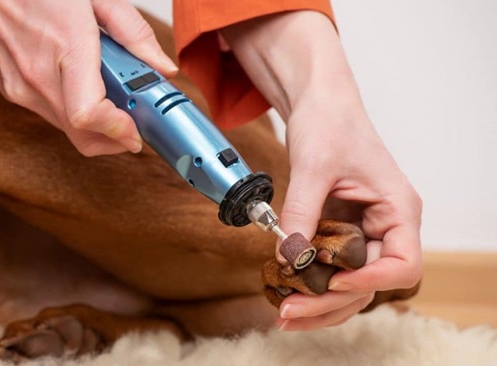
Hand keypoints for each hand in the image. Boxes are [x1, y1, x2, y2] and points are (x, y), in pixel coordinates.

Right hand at [0, 0, 176, 155]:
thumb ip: (133, 33)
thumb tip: (161, 69)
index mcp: (65, 49)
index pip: (89, 115)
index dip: (117, 131)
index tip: (136, 131)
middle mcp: (38, 78)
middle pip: (83, 137)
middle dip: (115, 139)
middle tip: (133, 124)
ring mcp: (22, 90)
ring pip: (69, 131)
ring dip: (96, 125)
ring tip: (108, 95)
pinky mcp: (14, 94)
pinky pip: (53, 116)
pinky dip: (75, 112)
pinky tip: (81, 86)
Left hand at [221, 11, 422, 329]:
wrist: (317, 106)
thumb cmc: (329, 124)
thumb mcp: (314, 167)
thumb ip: (302, 211)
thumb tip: (287, 256)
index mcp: (397, 209)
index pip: (403, 264)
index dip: (371, 281)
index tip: (332, 280)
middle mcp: (385, 227)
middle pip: (370, 284)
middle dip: (330, 302)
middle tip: (288, 312)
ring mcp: (361, 234)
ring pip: (349, 284)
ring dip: (318, 303)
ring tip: (283, 314)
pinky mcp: (338, 234)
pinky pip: (329, 269)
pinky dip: (309, 285)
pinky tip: (283, 293)